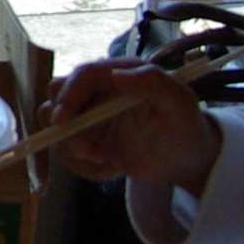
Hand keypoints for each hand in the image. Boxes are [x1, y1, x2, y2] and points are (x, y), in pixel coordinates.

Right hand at [39, 59, 221, 201]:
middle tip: (87, 151)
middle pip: (57, 95)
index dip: (67, 94)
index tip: (61, 120)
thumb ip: (154, 82)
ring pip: (57, 127)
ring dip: (74, 151)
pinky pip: (67, 152)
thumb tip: (117, 74)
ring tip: (107, 164)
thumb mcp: (180, 102)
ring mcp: (91, 117)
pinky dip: (84, 167)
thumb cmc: (187, 126)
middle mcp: (99, 92)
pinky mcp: (89, 141)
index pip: (83, 75)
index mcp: (120, 73)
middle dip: (63, 124)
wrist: (185, 160)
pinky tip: (112, 170)